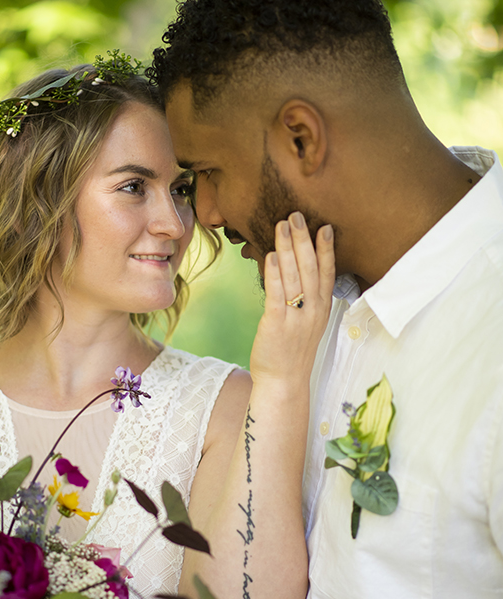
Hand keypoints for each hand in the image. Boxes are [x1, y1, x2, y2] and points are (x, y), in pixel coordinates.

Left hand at [249, 213, 334, 386]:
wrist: (284, 382)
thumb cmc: (292, 352)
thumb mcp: (308, 323)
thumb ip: (307, 298)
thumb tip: (295, 270)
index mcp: (322, 309)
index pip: (326, 273)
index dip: (326, 249)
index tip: (324, 226)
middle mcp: (313, 311)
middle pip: (310, 268)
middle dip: (303, 239)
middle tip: (296, 215)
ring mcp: (296, 317)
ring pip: (294, 276)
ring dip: (288, 248)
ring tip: (282, 225)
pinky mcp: (277, 324)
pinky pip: (277, 294)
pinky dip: (274, 272)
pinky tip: (272, 254)